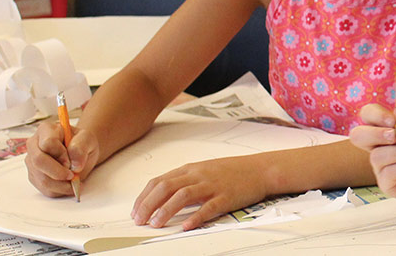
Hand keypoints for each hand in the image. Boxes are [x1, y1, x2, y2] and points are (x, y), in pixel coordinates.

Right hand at [25, 120, 99, 196]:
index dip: (61, 154)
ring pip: (42, 178)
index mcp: (46, 130)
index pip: (48, 143)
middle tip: (73, 175)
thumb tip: (74, 164)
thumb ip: (81, 146)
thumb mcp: (88, 139)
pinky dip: (59, 190)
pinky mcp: (34, 176)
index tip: (71, 161)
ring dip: (61, 184)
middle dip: (58, 172)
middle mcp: (34, 144)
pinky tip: (68, 184)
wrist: (79, 153)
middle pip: (39, 161)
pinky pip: (44, 188)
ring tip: (75, 180)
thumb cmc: (81, 143)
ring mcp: (32, 161)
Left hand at [131, 155, 265, 230]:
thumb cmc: (232, 171)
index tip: (136, 211)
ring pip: (183, 195)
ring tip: (156, 223)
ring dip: (166, 210)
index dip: (144, 197)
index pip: (159, 181)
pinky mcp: (225, 196)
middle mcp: (198, 175)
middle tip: (140, 220)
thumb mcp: (204, 170)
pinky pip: (208, 207)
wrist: (260, 169)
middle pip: (166, 187)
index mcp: (191, 169)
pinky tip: (186, 225)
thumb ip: (184, 180)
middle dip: (148, 205)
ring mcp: (212, 185)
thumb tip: (162, 195)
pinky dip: (195, 216)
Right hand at [349, 102, 395, 206]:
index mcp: (388, 128)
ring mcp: (382, 166)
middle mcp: (381, 146)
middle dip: (375, 134)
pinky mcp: (388, 184)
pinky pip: (387, 174)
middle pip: (358, 136)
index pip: (368, 115)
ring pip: (377, 156)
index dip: (375, 115)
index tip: (393, 120)